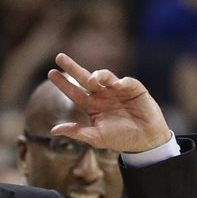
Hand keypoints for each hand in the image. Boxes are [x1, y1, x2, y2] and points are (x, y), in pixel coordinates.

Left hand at [47, 53, 171, 152]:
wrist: (145, 140)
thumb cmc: (121, 139)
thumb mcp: (96, 138)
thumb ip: (76, 132)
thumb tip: (53, 130)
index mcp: (92, 105)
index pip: (74, 92)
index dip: (63, 83)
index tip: (51, 72)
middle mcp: (102, 95)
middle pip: (85, 78)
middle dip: (72, 68)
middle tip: (59, 57)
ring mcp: (117, 90)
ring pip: (104, 76)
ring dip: (98, 75)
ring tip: (93, 79)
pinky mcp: (134, 89)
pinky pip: (126, 82)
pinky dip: (122, 82)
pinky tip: (117, 85)